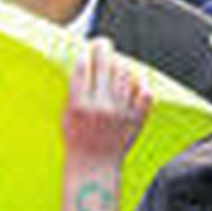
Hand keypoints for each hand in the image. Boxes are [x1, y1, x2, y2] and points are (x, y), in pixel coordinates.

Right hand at [61, 39, 151, 163]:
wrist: (94, 167)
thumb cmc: (77, 142)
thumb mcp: (66, 116)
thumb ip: (73, 93)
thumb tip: (82, 65)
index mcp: (79, 105)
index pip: (82, 69)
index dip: (84, 56)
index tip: (85, 52)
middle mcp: (101, 107)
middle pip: (104, 67)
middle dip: (102, 49)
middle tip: (101, 43)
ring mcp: (120, 113)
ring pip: (125, 75)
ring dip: (120, 65)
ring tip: (115, 63)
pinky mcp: (135, 120)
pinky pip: (145, 94)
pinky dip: (141, 85)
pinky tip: (135, 81)